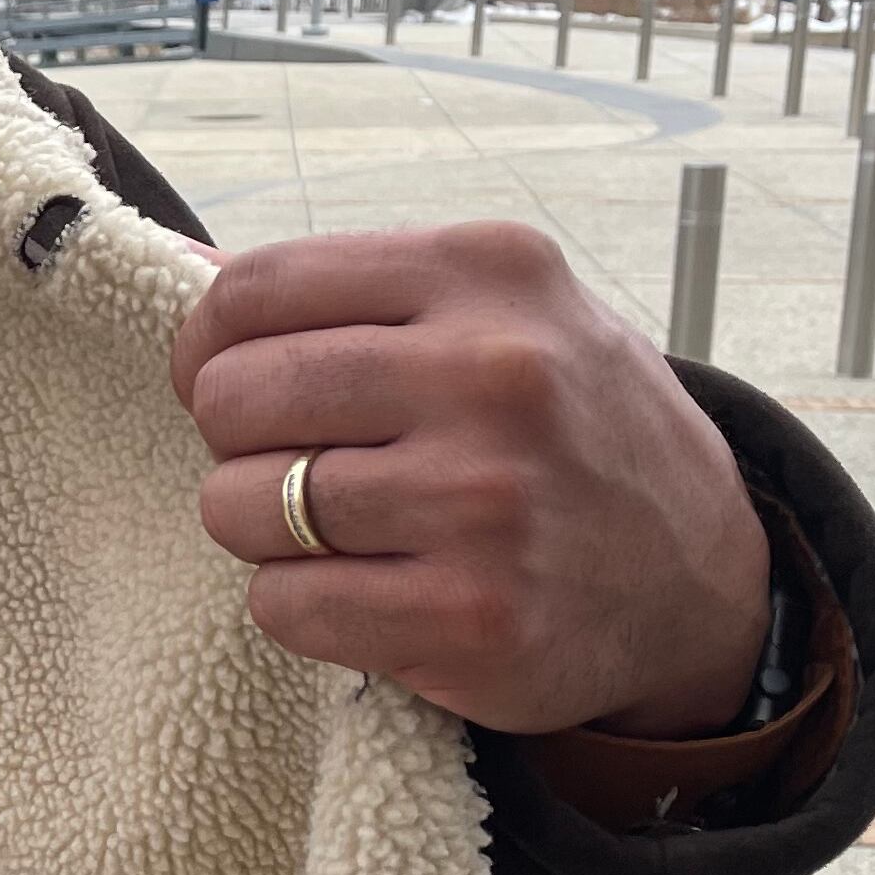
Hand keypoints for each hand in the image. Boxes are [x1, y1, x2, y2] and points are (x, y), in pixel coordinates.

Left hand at [171, 223, 771, 738]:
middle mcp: (496, 374)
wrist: (701, 571)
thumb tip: (173, 257)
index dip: (206, 346)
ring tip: (334, 529)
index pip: (254, 289)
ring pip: (241, 505)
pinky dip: (297, 604)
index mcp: (488, 271)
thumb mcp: (491, 311)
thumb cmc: (560, 424)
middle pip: (235, 396)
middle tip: (293, 462)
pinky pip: (284, 604)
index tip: (226, 382)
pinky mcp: (475, 616)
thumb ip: (342, 288)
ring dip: (261, 530)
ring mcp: (488, 500)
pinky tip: (363, 589)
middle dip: (232, 441)